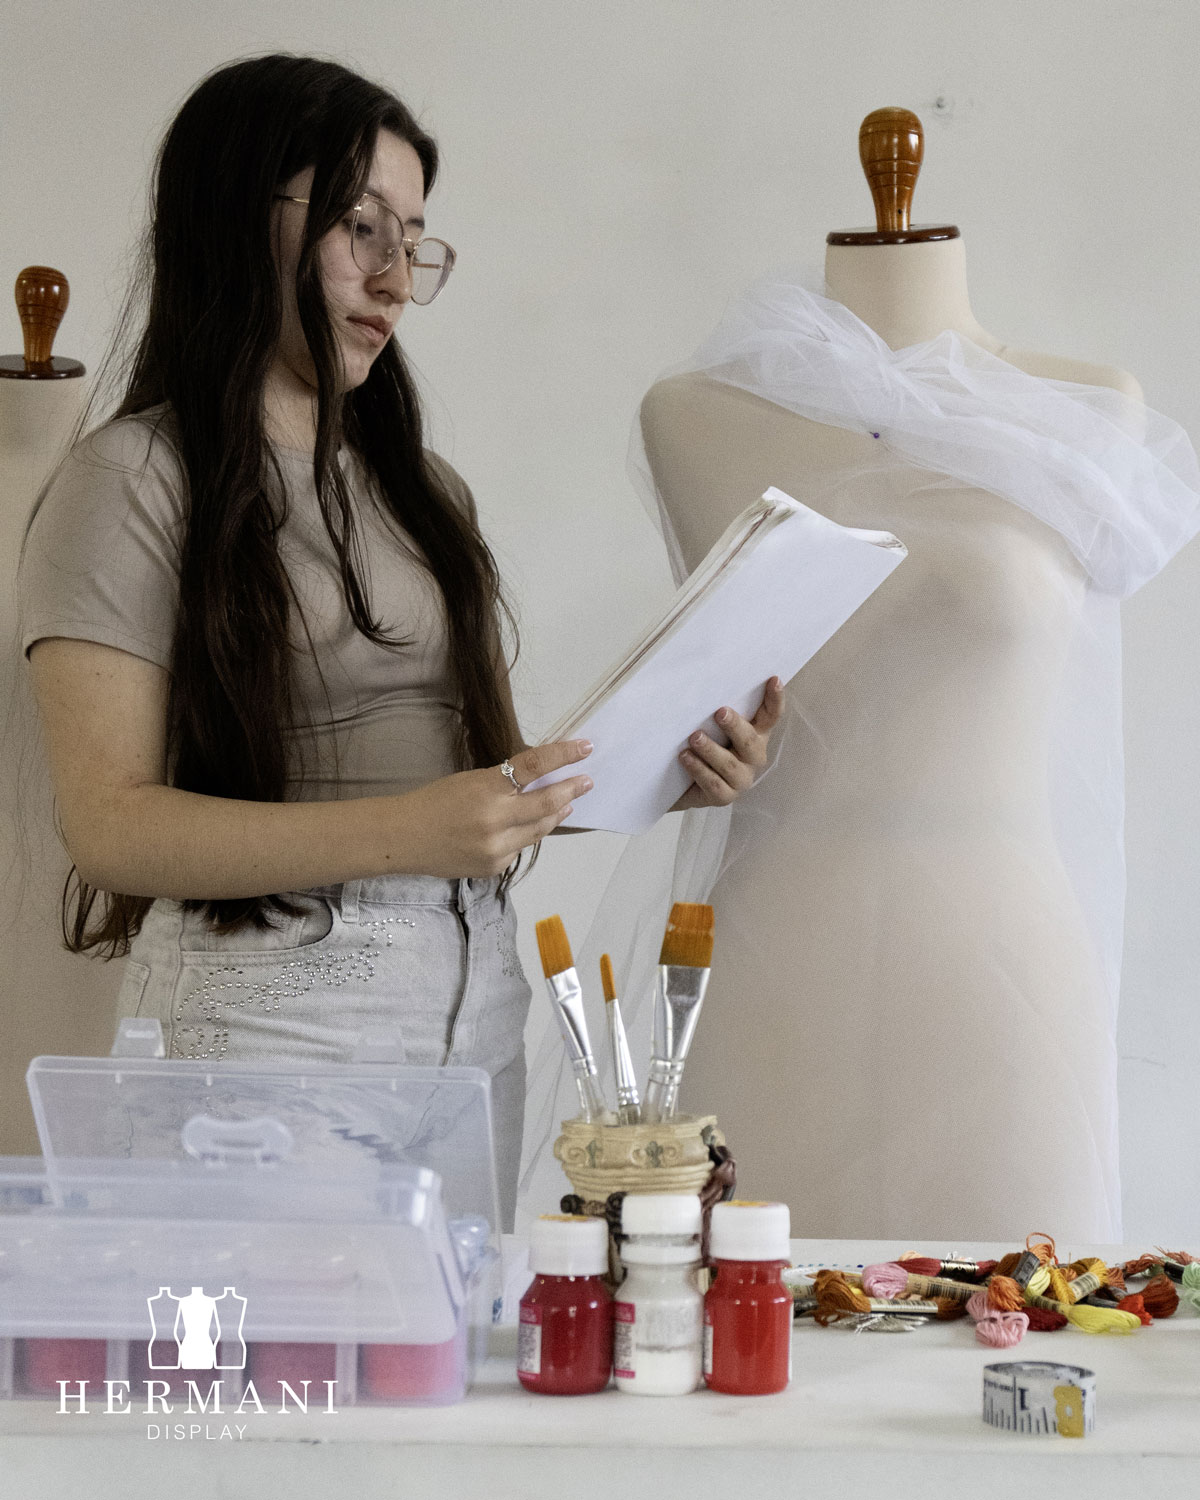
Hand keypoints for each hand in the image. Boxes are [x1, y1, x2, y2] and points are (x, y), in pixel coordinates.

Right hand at [392, 740, 593, 876]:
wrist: (403, 838)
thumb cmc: (434, 802)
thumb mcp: (470, 781)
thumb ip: (504, 783)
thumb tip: (540, 780)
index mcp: (486, 788)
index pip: (534, 766)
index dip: (563, 755)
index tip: (585, 747)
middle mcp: (495, 819)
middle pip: (547, 802)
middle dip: (571, 789)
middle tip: (586, 781)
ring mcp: (496, 847)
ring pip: (540, 829)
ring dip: (556, 813)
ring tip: (567, 802)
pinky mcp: (494, 867)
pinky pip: (520, 847)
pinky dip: (527, 834)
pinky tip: (528, 827)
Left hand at [672, 677, 784, 810]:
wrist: (679, 784)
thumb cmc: (699, 746)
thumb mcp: (709, 725)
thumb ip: (714, 710)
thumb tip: (703, 683)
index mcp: (755, 734)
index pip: (771, 716)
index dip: (775, 699)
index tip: (773, 679)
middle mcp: (753, 757)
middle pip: (750, 741)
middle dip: (736, 726)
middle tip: (720, 712)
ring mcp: (741, 779)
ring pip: (730, 764)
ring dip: (711, 749)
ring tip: (694, 737)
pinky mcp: (724, 797)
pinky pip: (713, 783)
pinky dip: (698, 769)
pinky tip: (685, 757)